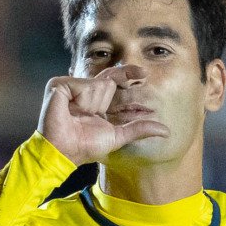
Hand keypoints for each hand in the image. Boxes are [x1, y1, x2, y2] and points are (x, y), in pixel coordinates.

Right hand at [37, 65, 168, 164]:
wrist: (64, 151)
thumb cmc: (85, 146)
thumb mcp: (118, 136)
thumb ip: (139, 129)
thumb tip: (166, 131)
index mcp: (95, 100)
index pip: (114, 80)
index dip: (128, 74)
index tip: (144, 74)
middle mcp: (83, 90)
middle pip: (108, 78)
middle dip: (115, 87)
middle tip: (114, 97)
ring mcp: (70, 86)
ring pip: (97, 83)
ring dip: (94, 103)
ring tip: (80, 115)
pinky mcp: (58, 85)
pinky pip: (83, 85)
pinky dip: (83, 98)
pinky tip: (73, 110)